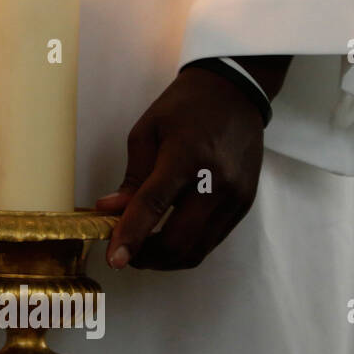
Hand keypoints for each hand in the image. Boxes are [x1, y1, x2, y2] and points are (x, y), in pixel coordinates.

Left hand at [98, 60, 284, 269]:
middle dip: (146, 256)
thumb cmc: (184, 108)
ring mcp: (235, 197)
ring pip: (197, 249)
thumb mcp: (146, 133)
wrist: (235, 93)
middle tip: (123, 251)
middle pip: (179, 240)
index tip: (113, 260)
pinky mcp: (243, 205)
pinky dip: (185, 248)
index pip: (154, 205)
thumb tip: (110, 210)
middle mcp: (217, 182)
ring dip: (165, 259)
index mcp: (186, 157)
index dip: (131, 236)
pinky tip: (166, 239)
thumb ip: (131, 177)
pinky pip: (211, 240)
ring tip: (141, 249)